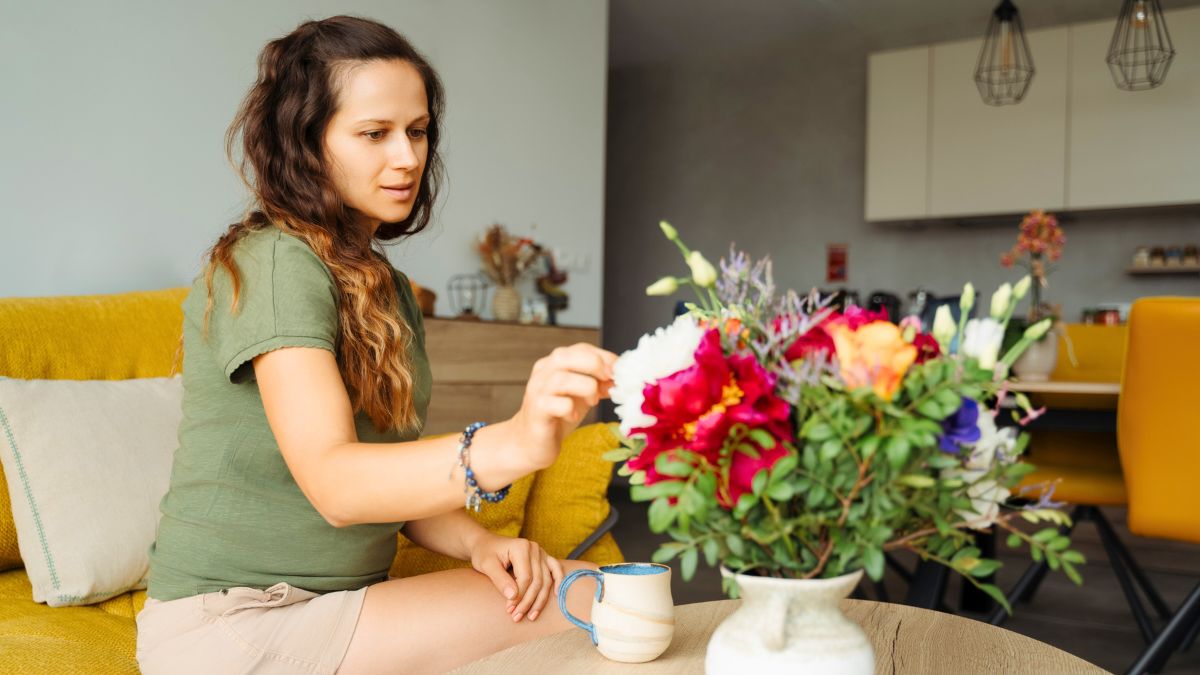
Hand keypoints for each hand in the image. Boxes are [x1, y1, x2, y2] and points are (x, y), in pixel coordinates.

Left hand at [470, 534, 563, 621]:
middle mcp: (534, 548)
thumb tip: (513, 597)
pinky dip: (558, 582)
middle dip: (527, 602)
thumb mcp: (486, 565)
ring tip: (531, 616)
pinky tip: (555, 595)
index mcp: (521, 547)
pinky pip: (555, 570)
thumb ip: (500, 580)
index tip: (509, 610)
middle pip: (537, 581)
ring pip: (546, 580)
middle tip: (516, 617)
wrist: (486, 543)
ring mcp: (541, 552)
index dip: (518, 596)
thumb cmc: (485, 553)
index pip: (525, 577)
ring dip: (540, 600)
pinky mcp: (543, 557)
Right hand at [510, 343, 617, 468]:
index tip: (618, 370)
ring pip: (561, 379)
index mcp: (554, 364)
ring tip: (592, 401)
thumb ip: (598, 384)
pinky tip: (574, 416)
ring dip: (585, 388)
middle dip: (594, 365)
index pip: (580, 349)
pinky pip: (556, 404)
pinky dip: (571, 409)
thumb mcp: (581, 395)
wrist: (531, 442)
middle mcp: (543, 373)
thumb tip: (619, 379)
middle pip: (566, 356)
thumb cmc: (558, 416)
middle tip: (608, 380)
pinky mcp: (537, 411)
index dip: (603, 356)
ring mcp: (537, 391)